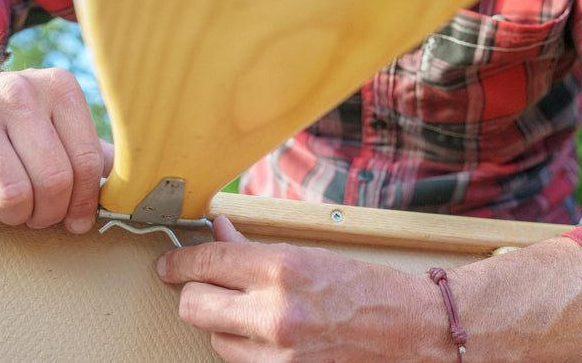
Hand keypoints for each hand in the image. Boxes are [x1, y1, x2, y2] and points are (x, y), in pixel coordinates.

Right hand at [0, 67, 112, 232]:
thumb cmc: (15, 120)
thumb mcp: (58, 121)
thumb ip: (92, 153)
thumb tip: (133, 189)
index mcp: (58, 87)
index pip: (86, 162)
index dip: (85, 203)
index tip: (78, 220)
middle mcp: (16, 91)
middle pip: (53, 181)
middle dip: (50, 214)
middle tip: (40, 215)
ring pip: (11, 194)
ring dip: (14, 217)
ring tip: (11, 209)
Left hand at [156, 216, 442, 361]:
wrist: (411, 331)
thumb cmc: (366, 287)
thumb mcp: (308, 253)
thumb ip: (254, 248)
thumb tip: (217, 232)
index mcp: (282, 269)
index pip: (207, 261)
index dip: (180, 261)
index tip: (170, 264)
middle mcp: (275, 314)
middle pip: (193, 306)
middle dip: (193, 292)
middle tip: (203, 285)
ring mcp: (278, 355)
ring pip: (214, 338)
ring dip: (223, 323)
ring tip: (252, 311)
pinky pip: (239, 362)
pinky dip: (243, 348)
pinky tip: (265, 334)